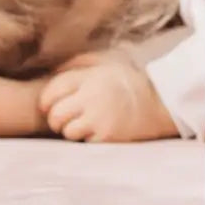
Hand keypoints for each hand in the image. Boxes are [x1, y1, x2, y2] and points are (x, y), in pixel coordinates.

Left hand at [39, 49, 178, 142]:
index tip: (48, 105)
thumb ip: (78, 62)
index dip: (46, 100)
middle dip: (56, 119)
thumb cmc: (127, 81)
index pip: (53, 90)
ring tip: (81, 125)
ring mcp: (99, 118)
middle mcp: (92, 97)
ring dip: (71, 130)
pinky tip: (96, 131)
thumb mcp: (105, 62)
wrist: (158, 102)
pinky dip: (86, 139)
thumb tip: (52, 70)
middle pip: (56, 114)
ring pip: (67, 131)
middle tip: (64, 119)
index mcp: (90, 78)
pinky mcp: (107, 136)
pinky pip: (83, 142)